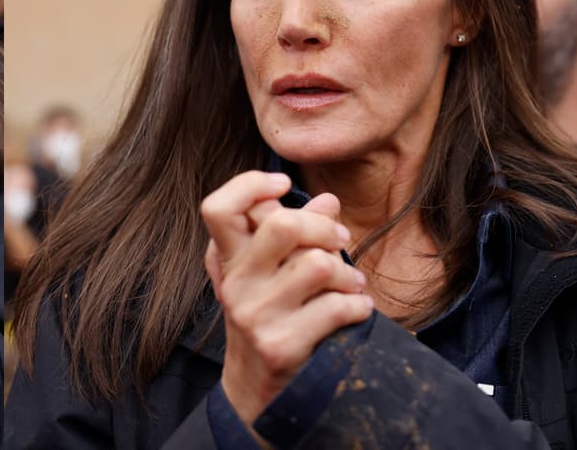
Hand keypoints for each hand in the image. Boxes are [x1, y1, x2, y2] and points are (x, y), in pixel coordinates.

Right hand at [201, 172, 371, 429]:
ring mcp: (255, 315)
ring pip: (318, 265)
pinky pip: (336, 308)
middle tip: (340, 241)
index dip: (249, 184)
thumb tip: (329, 200)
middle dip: (324, 227)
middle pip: (281, 224)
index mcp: (229, 261)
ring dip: (348, 275)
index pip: (217, 208)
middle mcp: (236, 284)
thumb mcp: (274, 274)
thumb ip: (297, 235)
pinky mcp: (280, 344)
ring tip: (351, 285)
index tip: (283, 184)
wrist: (258, 391)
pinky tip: (357, 311)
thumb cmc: (272, 319)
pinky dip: (359, 306)